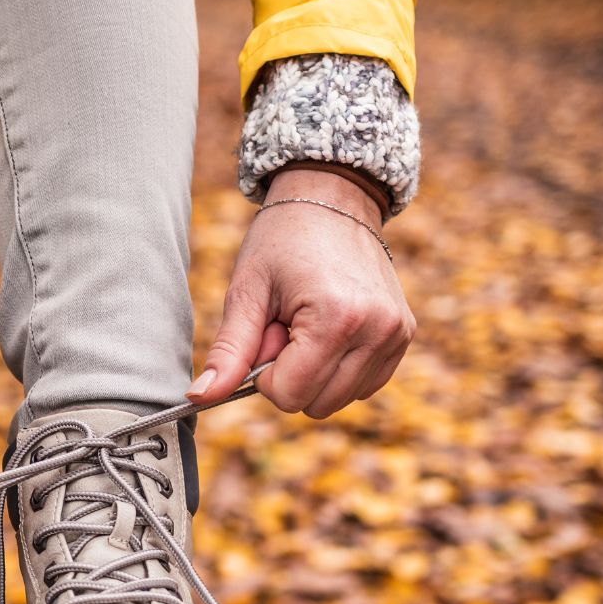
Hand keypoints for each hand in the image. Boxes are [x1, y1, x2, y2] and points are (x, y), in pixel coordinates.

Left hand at [187, 169, 414, 417]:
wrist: (333, 199)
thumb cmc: (281, 241)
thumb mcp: (246, 293)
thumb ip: (228, 352)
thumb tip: (199, 397)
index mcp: (336, 319)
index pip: (289, 395)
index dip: (265, 373)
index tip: (267, 332)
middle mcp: (377, 330)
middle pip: (316, 405)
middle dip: (291, 374)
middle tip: (287, 324)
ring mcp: (395, 335)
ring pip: (339, 401)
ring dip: (314, 372)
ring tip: (308, 322)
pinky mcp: (403, 337)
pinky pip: (363, 386)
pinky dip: (339, 370)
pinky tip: (331, 329)